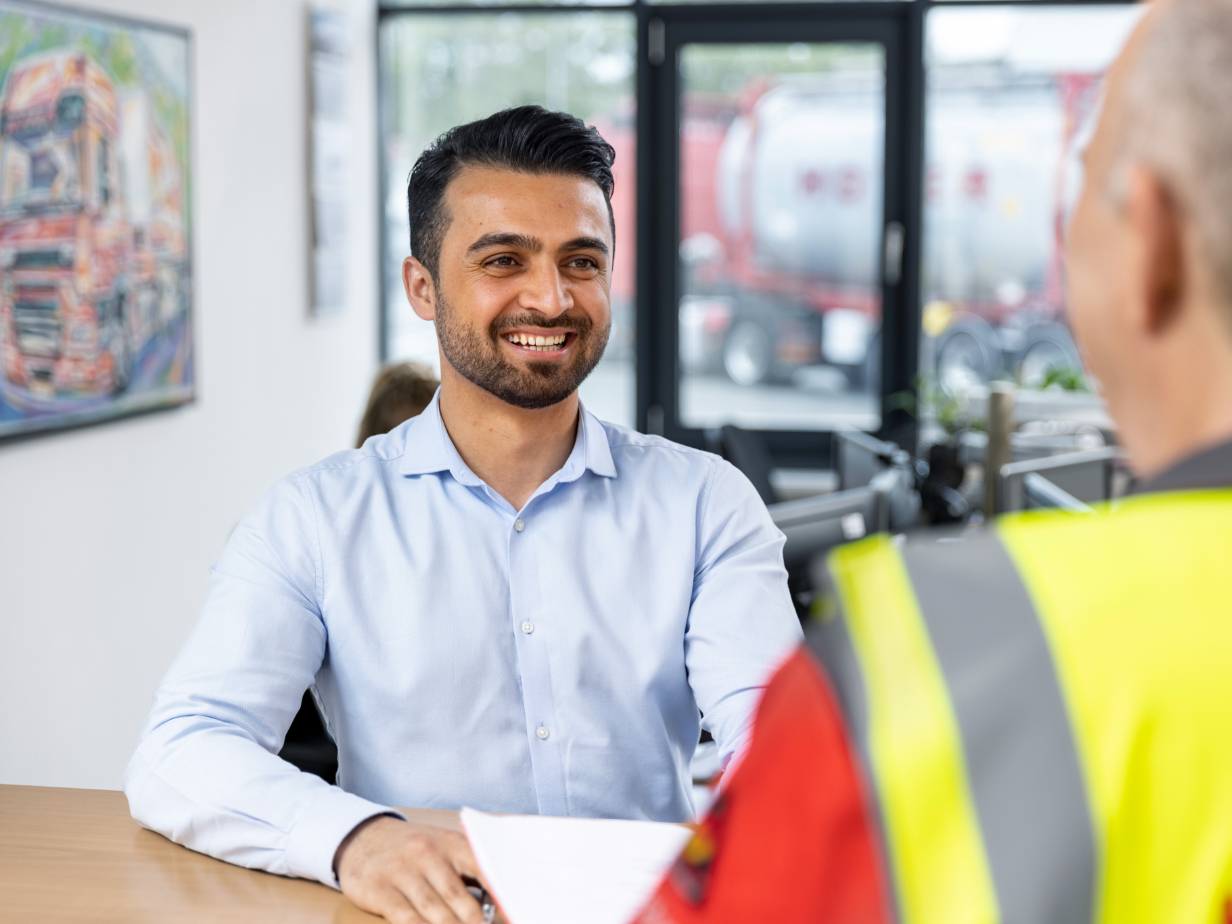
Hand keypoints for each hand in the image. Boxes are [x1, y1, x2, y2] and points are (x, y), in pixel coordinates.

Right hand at [335, 815, 488, 923]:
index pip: (482, 867)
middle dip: (474, 922)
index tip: (513, 911)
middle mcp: (427, 854)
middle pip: (457, 896)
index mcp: (451, 843)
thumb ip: (467, 871)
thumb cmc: (413, 849)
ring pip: (433, 910)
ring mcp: (402, 872)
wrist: (363, 837)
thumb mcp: (443, 848)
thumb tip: (497, 900)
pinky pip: (405, 918)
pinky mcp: (380, 890)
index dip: (499, 892)